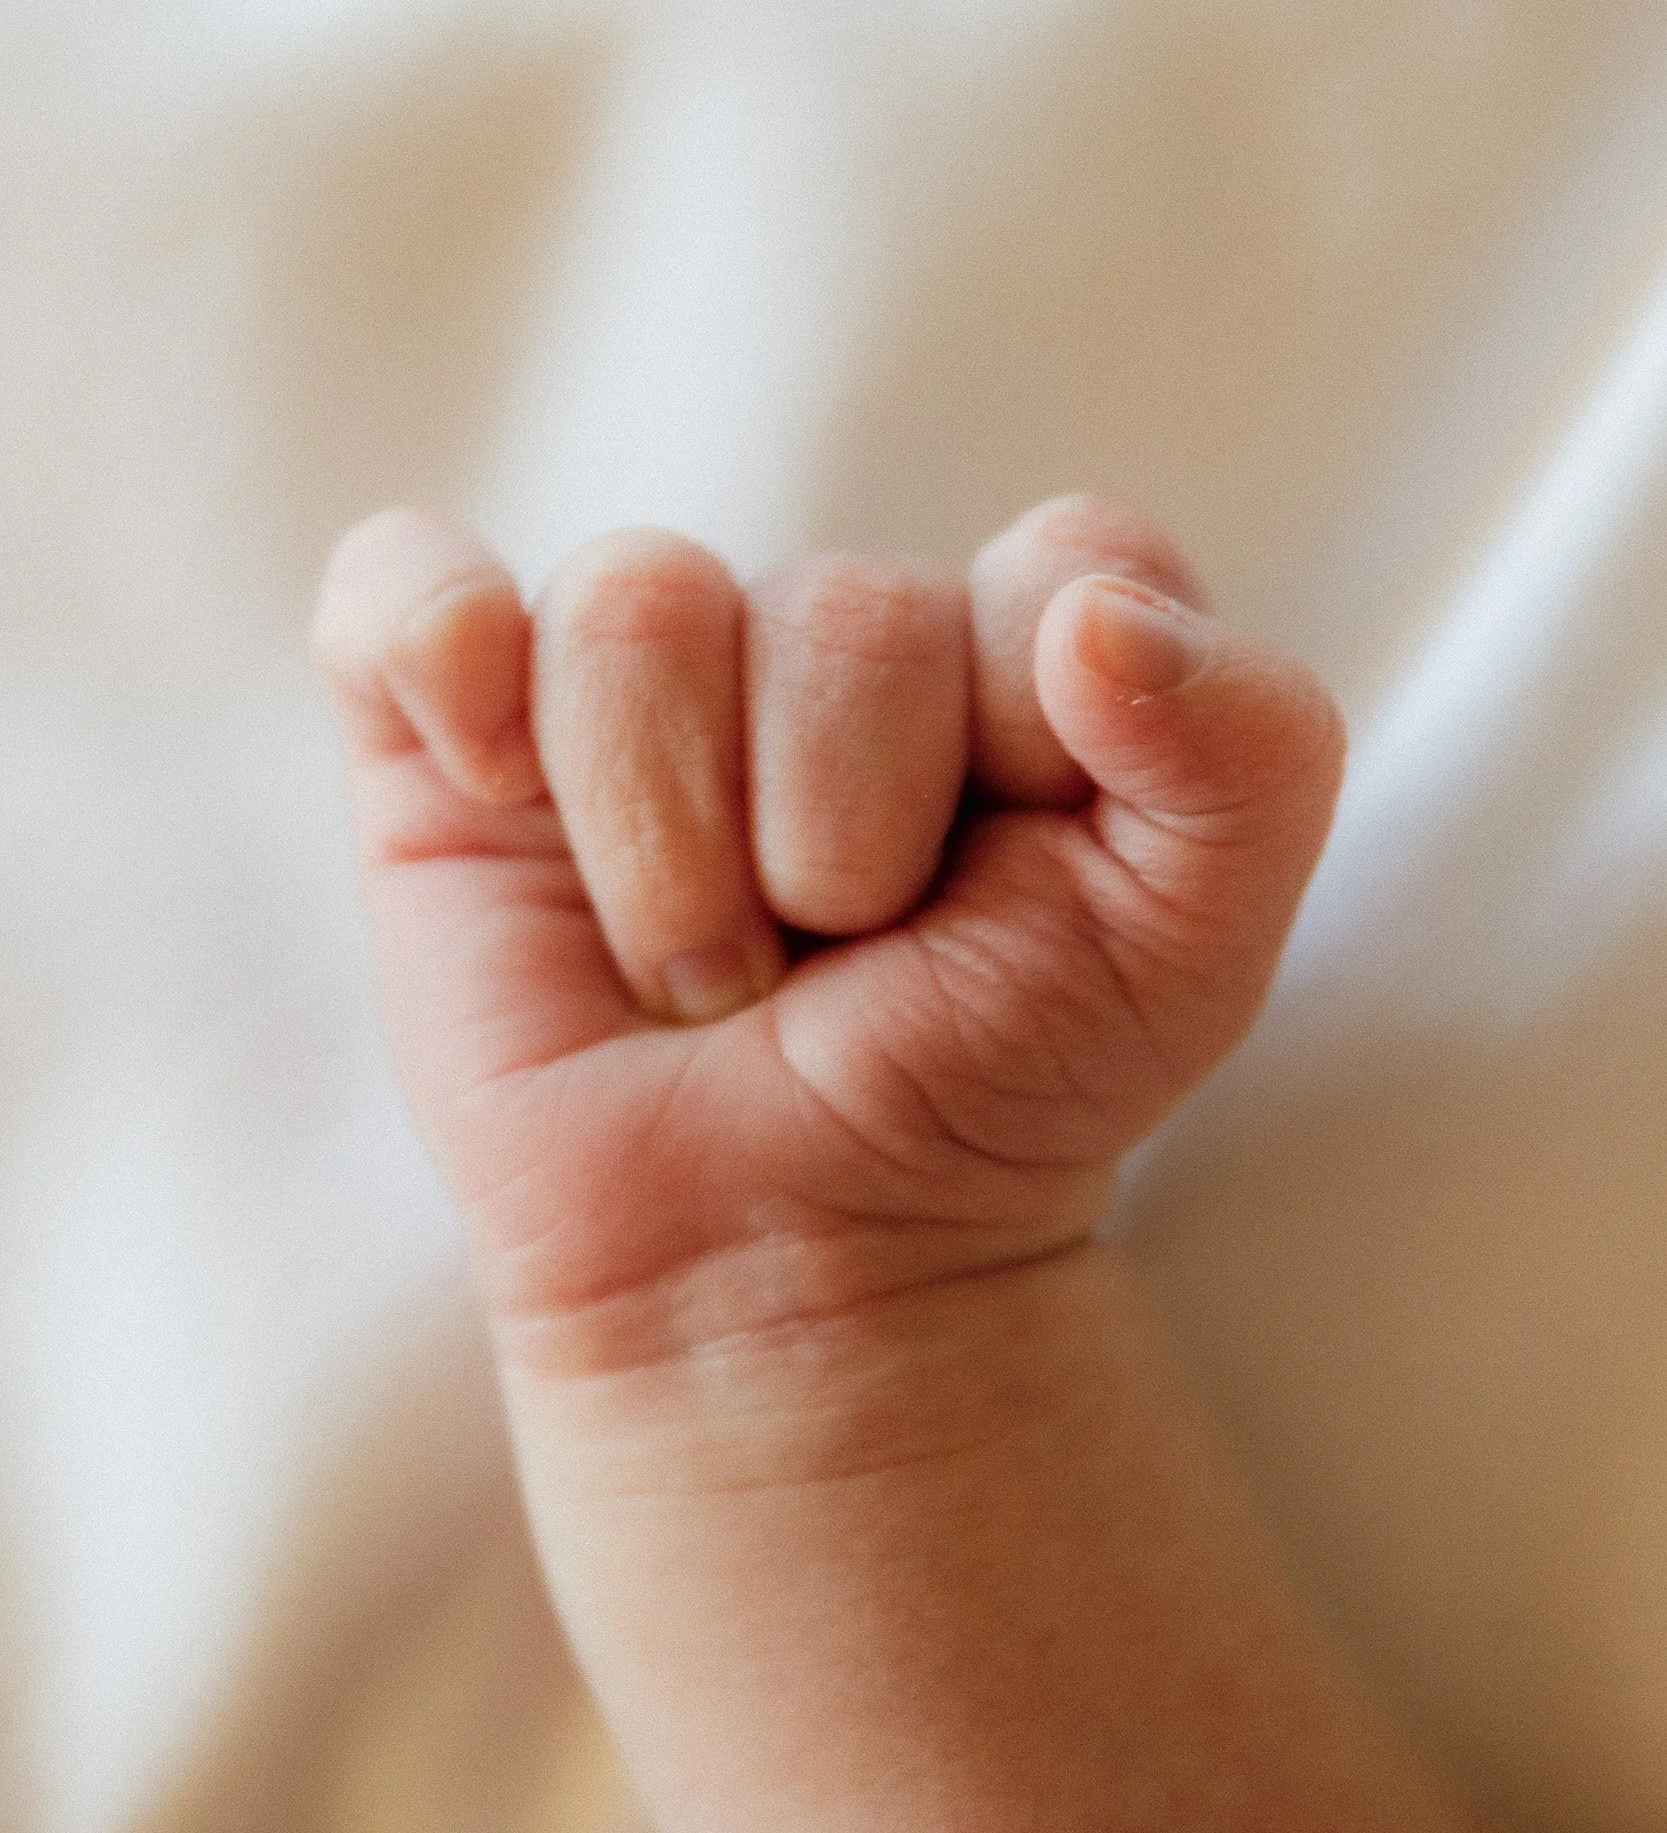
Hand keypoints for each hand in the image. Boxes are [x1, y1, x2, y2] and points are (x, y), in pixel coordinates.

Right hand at [314, 496, 1342, 1371]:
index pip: (1062, 567)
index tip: (1010, 893)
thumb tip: (1089, 620)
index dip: (1037, 746)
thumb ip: (1253, 749)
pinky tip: (493, 782)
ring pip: (642, 609)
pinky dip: (440, 654)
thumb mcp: (1192, 950)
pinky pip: (407, 592)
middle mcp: (826, 638)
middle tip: (832, 976)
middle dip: (848, 848)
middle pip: (845, 610)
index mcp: (1020, 651)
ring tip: (706, 975)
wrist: (784, 1265)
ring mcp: (636, 681)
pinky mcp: (457, 739)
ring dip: (680, 855)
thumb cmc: (983, 1096)